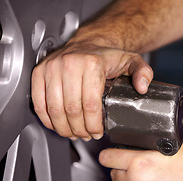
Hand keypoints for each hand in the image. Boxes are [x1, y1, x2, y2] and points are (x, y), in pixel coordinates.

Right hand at [31, 42, 152, 140]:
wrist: (87, 43)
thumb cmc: (106, 56)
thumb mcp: (131, 61)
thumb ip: (143, 72)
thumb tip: (142, 87)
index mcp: (91, 63)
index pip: (90, 105)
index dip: (93, 124)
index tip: (97, 131)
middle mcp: (69, 64)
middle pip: (71, 110)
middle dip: (79, 129)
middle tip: (86, 135)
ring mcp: (52, 68)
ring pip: (55, 109)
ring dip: (64, 127)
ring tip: (73, 133)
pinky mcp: (39, 73)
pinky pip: (39, 102)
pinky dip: (47, 118)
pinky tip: (56, 125)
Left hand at [99, 138, 182, 180]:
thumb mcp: (168, 143)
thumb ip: (145, 145)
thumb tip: (133, 144)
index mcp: (140, 162)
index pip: (107, 158)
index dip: (109, 154)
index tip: (110, 155)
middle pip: (114, 175)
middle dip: (121, 169)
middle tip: (132, 166)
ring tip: (139, 180)